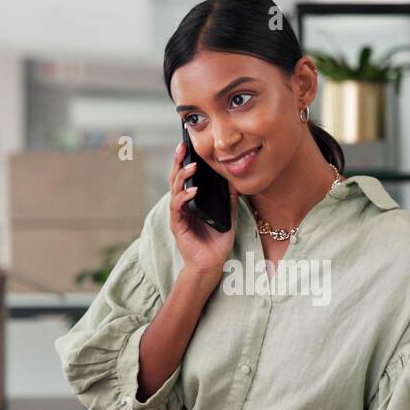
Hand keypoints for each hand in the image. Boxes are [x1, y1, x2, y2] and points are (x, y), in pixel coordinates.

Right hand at [168, 141, 237, 280]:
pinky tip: (193, 190)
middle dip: (178, 161)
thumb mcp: (228, 216)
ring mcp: (179, 214)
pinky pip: (178, 207)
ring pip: (175, 190)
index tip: (188, 145)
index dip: (185, 161)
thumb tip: (235, 181)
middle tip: (182, 146)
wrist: (211, 264)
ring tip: (191, 166)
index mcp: (192, 201)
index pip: (186, 177)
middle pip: (176, 179)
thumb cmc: (217, 242)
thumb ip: (229, 199)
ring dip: (182, 177)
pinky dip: (184, 197)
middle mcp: (183, 205)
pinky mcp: (177, 225)